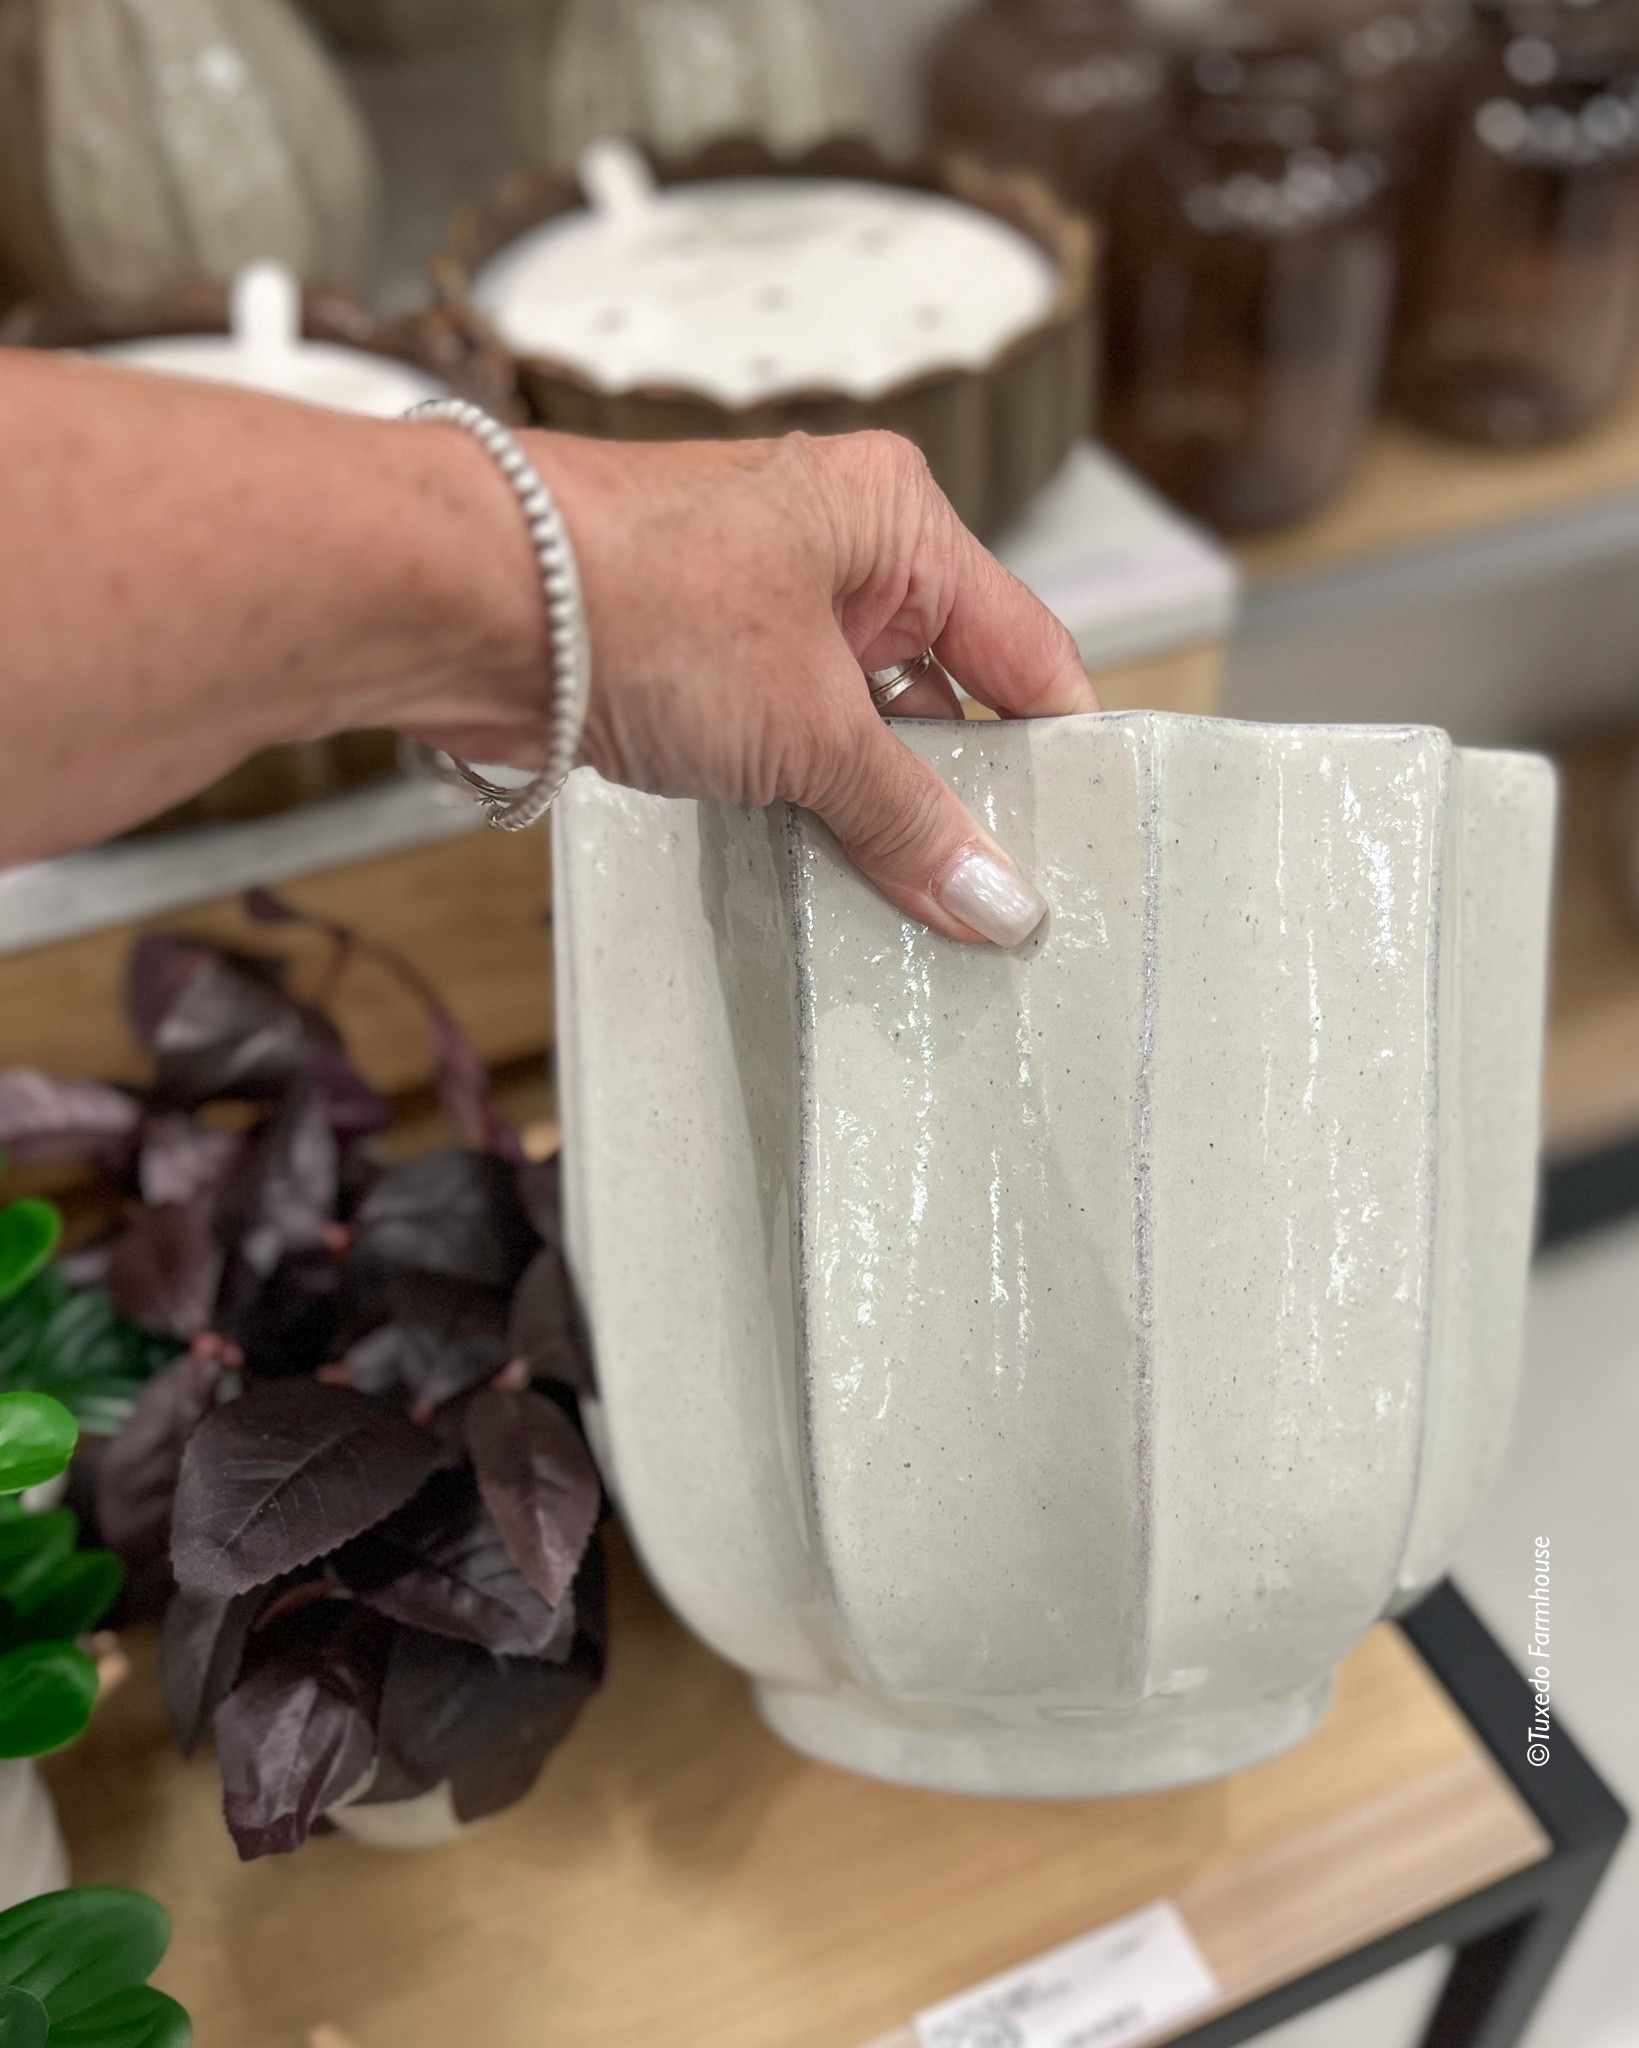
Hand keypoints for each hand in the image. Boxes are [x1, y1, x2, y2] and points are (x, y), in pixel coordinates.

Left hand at [410, 430, 1097, 946]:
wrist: (465, 600)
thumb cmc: (631, 594)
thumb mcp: (810, 725)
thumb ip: (909, 816)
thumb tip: (993, 894)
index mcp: (894, 519)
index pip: (1022, 646)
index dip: (1054, 750)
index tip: (1072, 843)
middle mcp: (835, 549)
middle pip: (943, 689)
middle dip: (960, 789)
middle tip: (992, 890)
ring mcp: (762, 606)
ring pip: (860, 724)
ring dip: (875, 803)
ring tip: (911, 893)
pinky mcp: (699, 662)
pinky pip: (787, 742)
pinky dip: (807, 800)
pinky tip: (824, 864)